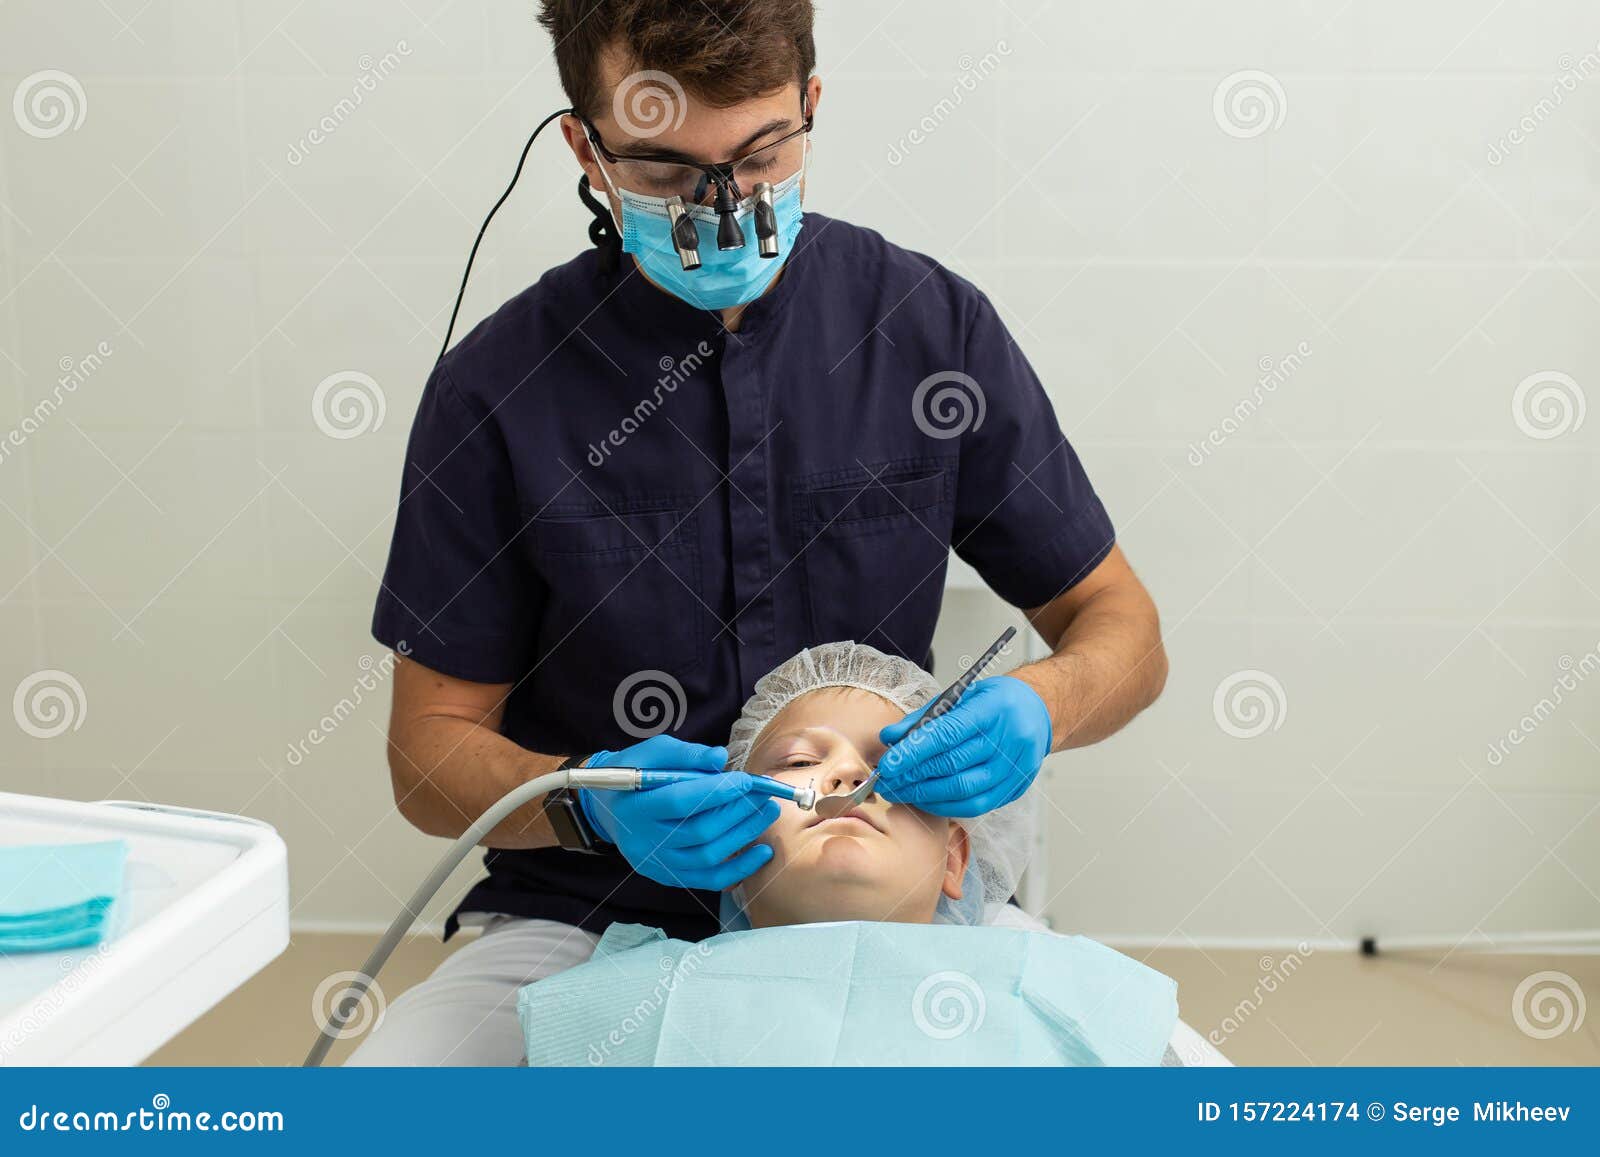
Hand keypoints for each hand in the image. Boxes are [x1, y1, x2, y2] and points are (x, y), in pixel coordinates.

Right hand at [579, 735, 778, 890]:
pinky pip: (708, 879)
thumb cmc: (635, 772)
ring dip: (744, 835)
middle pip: (698, 831)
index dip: (716, 792)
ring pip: (707, 856)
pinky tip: (762, 852)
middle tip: (764, 795)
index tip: (746, 780)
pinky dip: (739, 869)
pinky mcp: (668, 875)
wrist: (608, 807)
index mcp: (635, 805)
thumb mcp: (653, 752)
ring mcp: (656, 862)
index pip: (679, 802)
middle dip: (738, 812)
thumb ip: (686, 754)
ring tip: (767, 813)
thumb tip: (720, 759)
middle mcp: (643, 840)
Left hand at [874, 675, 1051, 816]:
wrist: (1038, 711)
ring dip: (925, 794)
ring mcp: (1015, 767)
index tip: (888, 763)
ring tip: (899, 792)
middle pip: (952, 765)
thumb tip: (889, 738)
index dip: (913, 752)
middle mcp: (1009, 740)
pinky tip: (925, 800)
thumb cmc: (996, 701)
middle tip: (885, 781)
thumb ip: (924, 718)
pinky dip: (946, 805)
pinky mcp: (1015, 787)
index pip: (947, 734)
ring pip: (963, 789)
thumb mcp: (960, 696)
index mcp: (994, 709)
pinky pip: (976, 805)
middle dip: (912, 776)